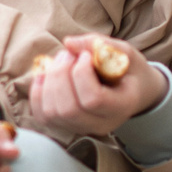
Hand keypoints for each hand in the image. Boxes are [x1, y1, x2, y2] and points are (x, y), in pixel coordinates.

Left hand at [20, 34, 160, 140]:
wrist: (133, 91)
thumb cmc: (129, 70)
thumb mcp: (124, 52)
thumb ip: (100, 45)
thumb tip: (68, 43)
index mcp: (122, 106)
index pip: (93, 99)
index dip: (82, 74)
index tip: (85, 55)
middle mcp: (101, 124)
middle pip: (69, 109)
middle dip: (61, 75)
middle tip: (68, 54)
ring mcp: (82, 128)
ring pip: (52, 113)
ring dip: (48, 81)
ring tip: (59, 62)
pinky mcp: (66, 125)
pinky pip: (42, 115)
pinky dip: (37, 92)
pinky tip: (45, 74)